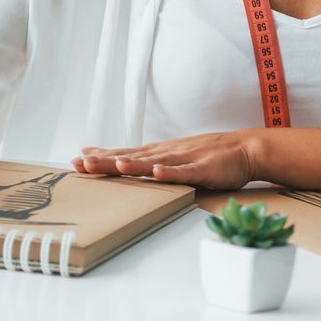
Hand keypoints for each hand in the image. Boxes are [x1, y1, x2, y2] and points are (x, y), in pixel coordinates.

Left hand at [73, 130, 259, 189]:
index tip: (76, 161)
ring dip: (134, 164)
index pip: (125, 154)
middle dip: (107, 162)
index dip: (101, 158)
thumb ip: (149, 159)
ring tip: (115, 166)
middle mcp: (167, 153)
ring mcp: (184, 160)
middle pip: (132, 158)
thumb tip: (119, 162)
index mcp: (159, 153)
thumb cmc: (207, 155)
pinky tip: (158, 172)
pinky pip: (185, 172)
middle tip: (83, 165)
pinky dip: (171, 171)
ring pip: (155, 162)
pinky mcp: (203, 168)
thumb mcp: (173, 155)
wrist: (244, 148)